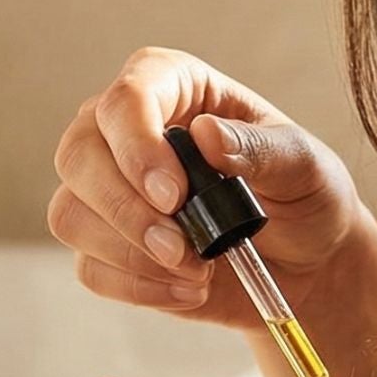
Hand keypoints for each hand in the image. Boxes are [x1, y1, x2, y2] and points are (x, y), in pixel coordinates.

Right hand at [49, 48, 376, 329]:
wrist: (306, 261)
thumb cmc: (304, 195)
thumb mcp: (304, 166)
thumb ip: (259, 149)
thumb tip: (207, 135)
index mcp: (173, 87)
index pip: (125, 98)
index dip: (137, 145)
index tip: (174, 196)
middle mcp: (124, 131)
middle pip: (78, 155)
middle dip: (126, 210)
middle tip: (182, 248)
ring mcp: (107, 188)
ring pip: (71, 214)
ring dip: (130, 254)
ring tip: (197, 272)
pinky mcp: (106, 245)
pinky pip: (91, 267)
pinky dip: (139, 287)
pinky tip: (188, 289)